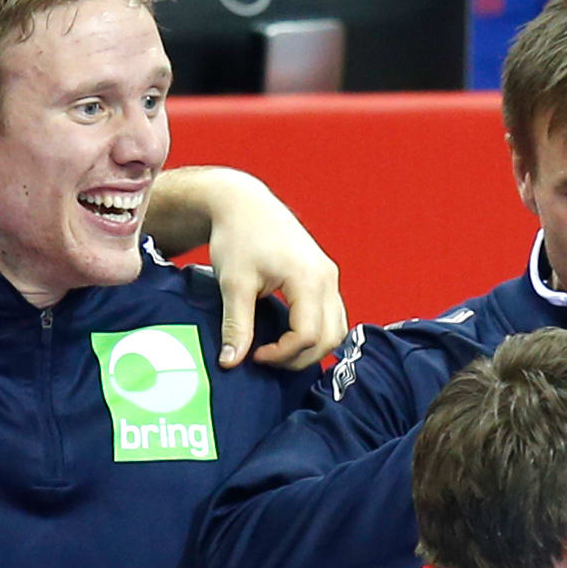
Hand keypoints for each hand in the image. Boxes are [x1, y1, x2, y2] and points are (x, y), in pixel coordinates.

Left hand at [195, 176, 344, 369]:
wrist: (244, 204)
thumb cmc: (238, 237)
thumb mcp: (233, 284)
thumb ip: (236, 326)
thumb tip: (230, 363)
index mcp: (308, 278)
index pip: (307, 335)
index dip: (282, 354)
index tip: (254, 355)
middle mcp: (327, 278)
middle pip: (329, 338)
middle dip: (300, 358)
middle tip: (267, 358)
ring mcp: (330, 277)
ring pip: (337, 330)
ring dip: (312, 348)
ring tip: (279, 350)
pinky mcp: (325, 276)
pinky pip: (333, 316)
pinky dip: (317, 333)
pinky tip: (288, 334)